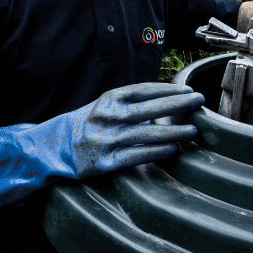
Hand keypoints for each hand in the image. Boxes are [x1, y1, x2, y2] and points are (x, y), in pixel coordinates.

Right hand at [0, 83, 202, 205]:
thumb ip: (131, 103)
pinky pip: (136, 157)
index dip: (168, 89)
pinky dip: (157, 153)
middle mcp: (107, 118)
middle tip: (199, 101)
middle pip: (149, 109)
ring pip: (146, 134)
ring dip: (173, 131)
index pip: (144, 90)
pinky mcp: (104, 164)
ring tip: (193, 130)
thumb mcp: (105, 106)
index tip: (188, 89)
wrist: (54, 147)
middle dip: (177, 105)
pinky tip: (174, 150)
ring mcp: (106, 141)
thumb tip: (168, 100)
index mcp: (108, 100)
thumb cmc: (87, 123)